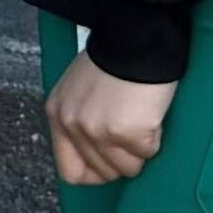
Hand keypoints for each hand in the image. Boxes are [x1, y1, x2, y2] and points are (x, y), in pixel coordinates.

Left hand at [45, 52, 176, 185]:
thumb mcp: (80, 90)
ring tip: (141, 118)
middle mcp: (73, 125)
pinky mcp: (126, 132)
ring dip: (140, 150)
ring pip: (128, 168)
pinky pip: (148, 153)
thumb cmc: (116, 59)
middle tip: (132, 132)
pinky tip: (150, 113)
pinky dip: (155, 138)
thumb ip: (80, 120)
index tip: (110, 164)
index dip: (94, 174)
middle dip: (123, 159)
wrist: (137, 38)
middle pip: (102, 173)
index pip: (69, 171)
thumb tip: (95, 155)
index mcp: (57, 114)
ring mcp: (98, 130)